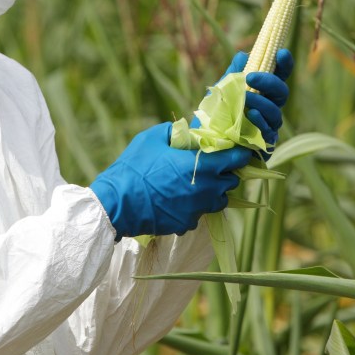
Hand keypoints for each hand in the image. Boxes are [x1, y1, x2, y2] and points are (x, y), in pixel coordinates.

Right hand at [90, 123, 251, 238]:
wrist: (115, 204)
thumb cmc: (134, 167)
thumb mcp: (153, 138)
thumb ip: (176, 131)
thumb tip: (187, 131)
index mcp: (201, 166)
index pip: (235, 159)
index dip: (238, 153)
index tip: (235, 150)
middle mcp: (205, 189)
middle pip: (231, 182)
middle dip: (225, 173)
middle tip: (212, 165)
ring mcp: (197, 209)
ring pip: (219, 200)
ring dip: (214, 191)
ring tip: (198, 183)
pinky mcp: (186, 223)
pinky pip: (200, 214)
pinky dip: (196, 206)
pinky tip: (180, 199)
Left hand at [210, 49, 292, 150]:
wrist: (201, 148)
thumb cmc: (213, 119)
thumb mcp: (219, 93)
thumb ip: (232, 75)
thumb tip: (243, 55)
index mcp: (261, 93)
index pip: (278, 76)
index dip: (284, 64)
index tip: (281, 53)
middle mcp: (268, 109)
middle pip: (282, 93)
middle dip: (270, 83)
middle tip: (251, 78)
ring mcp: (267, 128)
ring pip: (276, 113)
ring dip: (262, 103)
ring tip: (245, 99)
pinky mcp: (262, 146)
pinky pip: (268, 133)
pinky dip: (260, 122)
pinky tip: (251, 115)